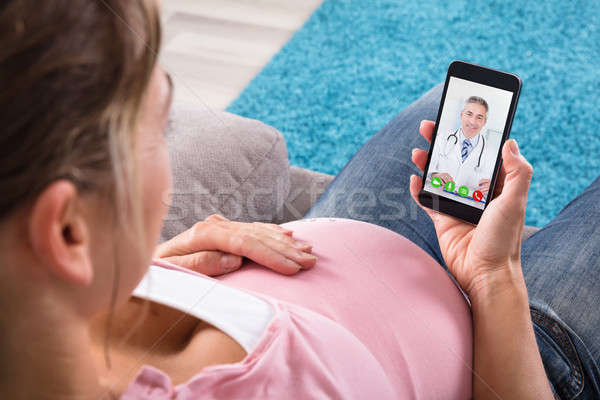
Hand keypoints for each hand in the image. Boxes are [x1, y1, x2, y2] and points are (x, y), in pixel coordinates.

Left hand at [153, 214, 316, 275]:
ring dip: (286, 241)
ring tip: (309, 251)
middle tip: (311, 261)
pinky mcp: (224, 228)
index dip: (271, 255)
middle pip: (257, 235)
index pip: (245, 243)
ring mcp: (220, 224)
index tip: (293, 268)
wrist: (142, 258)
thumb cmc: (155, 271)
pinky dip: (273, 232)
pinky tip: (289, 235)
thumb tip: (232, 259)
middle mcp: (214, 224)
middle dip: (286, 249)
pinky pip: (254, 228)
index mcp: (203, 233)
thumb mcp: (169, 271)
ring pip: (259, 230)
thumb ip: (198, 263)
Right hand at [410, 121, 531, 295]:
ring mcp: (458, 205)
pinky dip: (418, 190)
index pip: (484, 153)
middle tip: (429, 126)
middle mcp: (477, 192)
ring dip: (427, 163)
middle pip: (456, 160)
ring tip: (417, 151)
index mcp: (497, 185)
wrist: (484, 274)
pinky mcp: (443, 219)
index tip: (460, 118)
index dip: (472, 135)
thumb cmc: (504, 240)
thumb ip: (518, 172)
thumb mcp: (515, 202)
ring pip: (439, 176)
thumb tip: (510, 143)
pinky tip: (414, 180)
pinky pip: (427, 200)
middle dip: (442, 142)